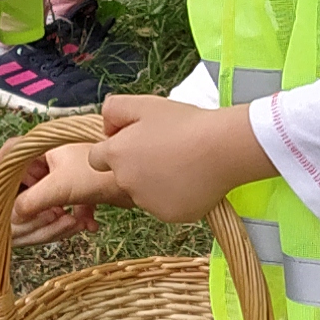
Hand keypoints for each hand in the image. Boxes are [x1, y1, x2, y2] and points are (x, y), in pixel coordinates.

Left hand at [0, 185, 93, 246]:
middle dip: (61, 229)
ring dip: (51, 227)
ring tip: (69, 219)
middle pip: (38, 235)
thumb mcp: (15, 174)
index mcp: (13, 218)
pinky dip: (32, 223)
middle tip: (82, 223)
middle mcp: (4, 229)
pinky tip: (49, 215)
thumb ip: (34, 183)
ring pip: (28, 235)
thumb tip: (58, 197)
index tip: (82, 220)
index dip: (61, 226)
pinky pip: (12, 230)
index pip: (41, 227)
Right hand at [13, 141, 129, 215]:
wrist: (144, 175)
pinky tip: (90, 225)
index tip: (16, 201)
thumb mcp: (59, 189)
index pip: (13, 157)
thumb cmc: (100, 174)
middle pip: (33, 180)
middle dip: (41, 204)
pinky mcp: (88, 178)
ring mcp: (72, 165)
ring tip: (72, 223)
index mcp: (44, 144)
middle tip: (51, 217)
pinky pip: (74, 196)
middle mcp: (56, 150)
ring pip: (54, 192)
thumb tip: (12, 214)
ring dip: (61, 213)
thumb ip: (31, 202)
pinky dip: (80, 212)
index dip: (11, 180)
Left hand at [44, 94, 278, 225]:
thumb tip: (106, 128)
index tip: (137, 143)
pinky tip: (192, 180)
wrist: (222, 148)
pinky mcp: (168, 216)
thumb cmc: (185, 123)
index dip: (115, 150)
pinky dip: (176, 197)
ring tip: (183, 165)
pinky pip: (166, 207)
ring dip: (156, 183)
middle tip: (166, 151)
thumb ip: (113, 109)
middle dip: (138, 166)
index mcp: (116, 154)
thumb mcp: (145, 104)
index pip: (97, 159)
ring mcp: (146, 202)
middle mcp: (125, 182)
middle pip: (123, 177)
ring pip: (144, 194)